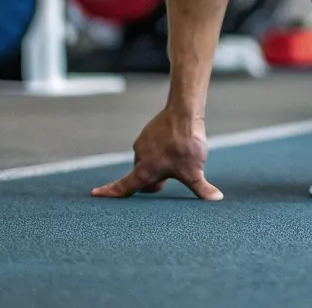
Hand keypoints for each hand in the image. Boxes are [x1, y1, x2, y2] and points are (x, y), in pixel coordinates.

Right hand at [91, 109, 222, 200]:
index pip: (123, 187)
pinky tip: (174, 145)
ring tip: (176, 158)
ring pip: (147, 161)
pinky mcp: (148, 132)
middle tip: (167, 182)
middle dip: (152, 182)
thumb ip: (202, 189)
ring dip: (157, 164)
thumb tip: (217, 199)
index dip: (109, 193)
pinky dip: (160, 150)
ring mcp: (142, 143)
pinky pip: (152, 146)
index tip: (94, 194)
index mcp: (144, 171)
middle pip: (140, 177)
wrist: (184, 111)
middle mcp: (139, 157)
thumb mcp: (196, 171)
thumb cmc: (187, 144)